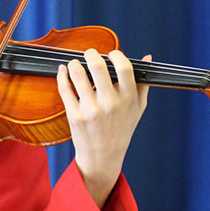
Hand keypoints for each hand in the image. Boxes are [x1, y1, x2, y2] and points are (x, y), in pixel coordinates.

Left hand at [56, 49, 149, 207]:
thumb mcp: (137, 109)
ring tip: (74, 63)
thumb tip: (148, 58)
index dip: (117, 55)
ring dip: (74, 64)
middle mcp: (110, 104)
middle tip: (89, 53)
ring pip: (79, 76)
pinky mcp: (75, 115)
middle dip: (91, 54)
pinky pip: (65, 89)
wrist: (103, 157)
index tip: (111, 54)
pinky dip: (62, 75)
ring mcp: (91, 110)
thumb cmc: (121, 130)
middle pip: (99, 67)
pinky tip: (63, 70)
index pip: (125, 68)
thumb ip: (142, 83)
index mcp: (128, 99)